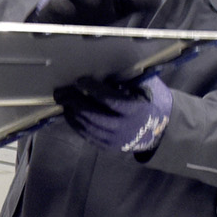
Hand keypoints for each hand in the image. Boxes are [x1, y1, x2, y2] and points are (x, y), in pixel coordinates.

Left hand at [55, 70, 173, 155]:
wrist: (155, 130)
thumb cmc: (147, 102)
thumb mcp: (144, 88)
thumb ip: (128, 81)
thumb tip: (105, 70)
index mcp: (134, 110)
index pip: (109, 99)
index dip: (93, 89)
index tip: (80, 80)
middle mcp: (123, 127)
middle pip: (93, 115)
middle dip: (75, 102)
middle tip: (61, 92)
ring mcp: (115, 140)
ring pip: (88, 127)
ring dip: (73, 114)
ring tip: (63, 102)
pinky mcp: (108, 146)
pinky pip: (88, 136)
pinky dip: (76, 125)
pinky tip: (69, 114)